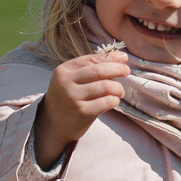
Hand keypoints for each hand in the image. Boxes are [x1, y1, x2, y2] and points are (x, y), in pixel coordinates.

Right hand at [33, 50, 130, 166]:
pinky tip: (114, 101)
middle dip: (118, 69)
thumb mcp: (71, 79)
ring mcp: (73, 98)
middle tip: (127, 71)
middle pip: (99, 70)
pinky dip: (115, 100)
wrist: (53, 124)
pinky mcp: (82, 112)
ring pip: (105, 86)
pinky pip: (106, 102)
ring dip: (118, 87)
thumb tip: (120, 57)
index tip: (124, 58)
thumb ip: (90, 67)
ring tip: (120, 91)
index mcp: (63, 70)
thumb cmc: (68, 97)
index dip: (111, 57)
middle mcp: (66, 82)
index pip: (91, 59)